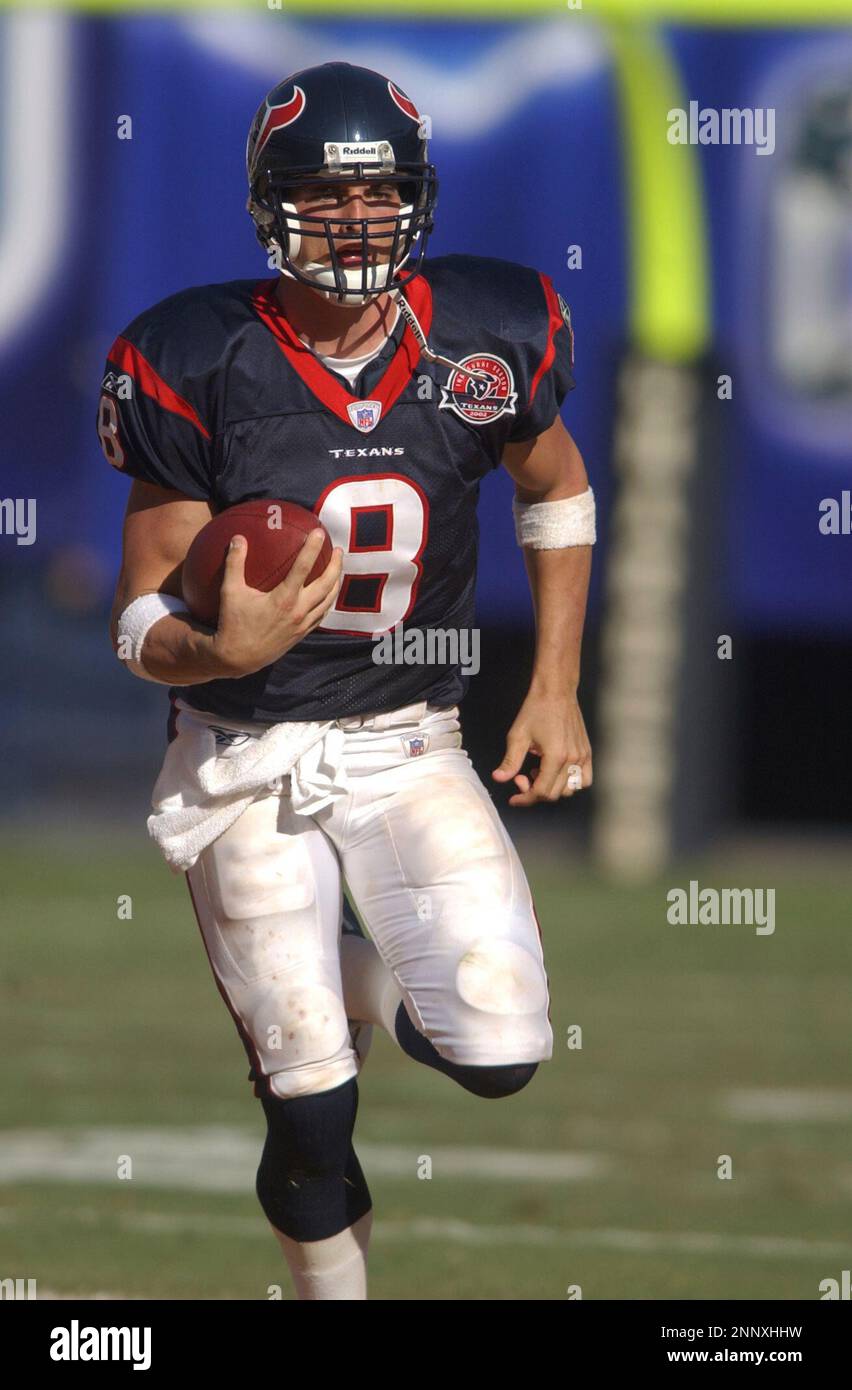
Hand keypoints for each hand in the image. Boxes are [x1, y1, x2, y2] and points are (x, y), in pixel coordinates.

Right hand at [211, 528, 342, 677]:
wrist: (238, 658)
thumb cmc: (233, 623)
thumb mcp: (230, 592)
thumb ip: (235, 563)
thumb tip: (238, 538)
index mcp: (284, 599)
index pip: (303, 567)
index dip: (312, 548)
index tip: (319, 532)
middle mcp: (298, 611)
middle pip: (326, 584)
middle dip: (336, 565)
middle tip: (337, 550)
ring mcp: (303, 624)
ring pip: (328, 601)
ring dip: (336, 583)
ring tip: (337, 568)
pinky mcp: (302, 634)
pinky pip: (322, 614)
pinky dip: (328, 601)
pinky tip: (327, 593)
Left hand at [492, 691, 591, 806]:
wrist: (556, 692)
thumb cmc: (536, 710)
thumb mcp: (518, 736)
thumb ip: (510, 761)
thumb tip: (499, 778)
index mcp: (556, 757)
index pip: (541, 792)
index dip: (525, 798)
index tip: (514, 797)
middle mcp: (572, 759)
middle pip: (554, 794)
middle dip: (534, 792)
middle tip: (522, 777)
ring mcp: (582, 756)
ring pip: (570, 790)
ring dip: (552, 788)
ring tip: (539, 772)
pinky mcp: (586, 752)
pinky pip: (584, 779)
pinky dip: (571, 783)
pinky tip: (556, 772)